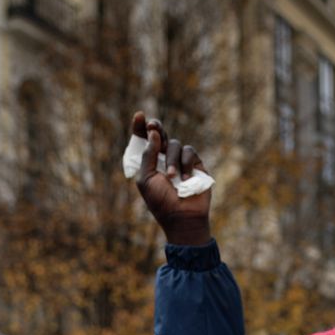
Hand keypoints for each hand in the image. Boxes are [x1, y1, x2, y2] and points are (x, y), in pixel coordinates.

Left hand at [132, 111, 211, 245]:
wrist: (183, 218)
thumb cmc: (161, 202)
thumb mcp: (146, 179)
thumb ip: (148, 155)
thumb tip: (154, 133)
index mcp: (149, 163)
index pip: (144, 140)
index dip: (141, 127)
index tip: (139, 116)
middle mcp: (164, 159)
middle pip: (160, 135)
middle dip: (156, 128)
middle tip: (153, 125)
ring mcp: (180, 162)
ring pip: (174, 144)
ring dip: (171, 160)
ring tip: (171, 178)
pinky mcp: (195, 165)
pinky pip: (189, 152)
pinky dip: (185, 164)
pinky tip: (184, 180)